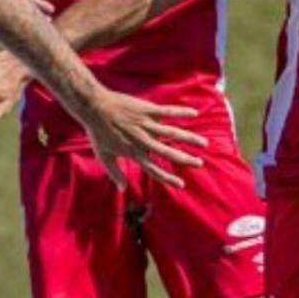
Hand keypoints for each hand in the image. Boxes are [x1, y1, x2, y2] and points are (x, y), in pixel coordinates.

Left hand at [82, 89, 207, 188]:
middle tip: (199, 163)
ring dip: (190, 138)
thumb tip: (122, 189)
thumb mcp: (104, 156)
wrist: (94, 108)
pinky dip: (181, 112)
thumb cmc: (97, 133)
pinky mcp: (147, 110)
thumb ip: (115, 173)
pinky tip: (194, 113)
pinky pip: (168, 112)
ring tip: (204, 143)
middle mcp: (143, 141)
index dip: (168, 178)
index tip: (181, 184)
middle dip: (186, 159)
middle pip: (169, 153)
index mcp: (134, 153)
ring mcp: (146, 125)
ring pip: (173, 133)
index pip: (154, 170)